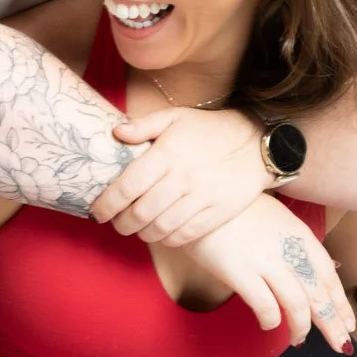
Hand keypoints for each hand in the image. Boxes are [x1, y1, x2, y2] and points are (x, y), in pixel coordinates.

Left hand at [92, 105, 269, 245]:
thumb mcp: (176, 117)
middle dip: (121, 224)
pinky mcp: (217, 213)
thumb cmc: (210, 130)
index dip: (106, 205)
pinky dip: (167, 239)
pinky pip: (184, 236)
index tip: (98, 212)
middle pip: (140, 213)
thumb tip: (115, 133)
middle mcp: (182, 178)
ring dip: (142, 234)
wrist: (257, 143)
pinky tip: (161, 233)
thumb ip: (143, 125)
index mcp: (166, 154)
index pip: (127, 187)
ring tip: (137, 229)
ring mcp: (201, 198)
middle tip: (116, 223)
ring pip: (160, 228)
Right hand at [185, 192, 356, 351]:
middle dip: (332, 323)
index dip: (340, 302)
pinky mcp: (240, 272)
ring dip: (301, 328)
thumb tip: (326, 267)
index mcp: (300, 234)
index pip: (329, 275)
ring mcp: (265, 261)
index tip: (348, 322)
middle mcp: (288, 249)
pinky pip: (265, 306)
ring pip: (297, 305)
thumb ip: (299, 244)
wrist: (200, 197)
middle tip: (340, 345)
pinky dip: (271, 321)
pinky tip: (268, 325)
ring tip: (299, 340)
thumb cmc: (238, 209)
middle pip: (319, 294)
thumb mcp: (278, 219)